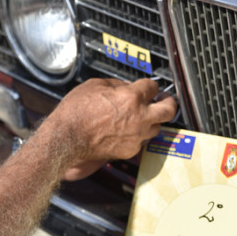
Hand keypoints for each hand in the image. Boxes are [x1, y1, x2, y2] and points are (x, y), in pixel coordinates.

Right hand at [42, 78, 177, 180]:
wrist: (67, 137)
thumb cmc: (76, 111)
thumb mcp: (95, 85)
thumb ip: (116, 85)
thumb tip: (126, 87)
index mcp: (132, 97)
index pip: (153, 87)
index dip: (149, 86)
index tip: (148, 87)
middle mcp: (140, 117)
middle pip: (169, 110)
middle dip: (169, 103)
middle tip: (165, 100)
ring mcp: (137, 136)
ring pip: (156, 127)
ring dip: (152, 121)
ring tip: (142, 117)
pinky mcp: (130, 150)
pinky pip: (141, 141)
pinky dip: (137, 135)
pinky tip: (127, 131)